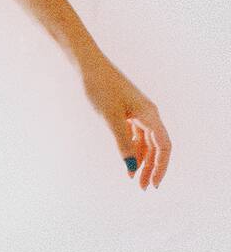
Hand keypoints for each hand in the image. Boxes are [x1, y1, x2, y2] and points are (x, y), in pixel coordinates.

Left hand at [81, 56, 170, 188]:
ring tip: (132, 177)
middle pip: (157, 146)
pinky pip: (135, 133)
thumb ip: (122, 143)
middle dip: (151, 167)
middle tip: (142, 187)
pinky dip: (132, 147)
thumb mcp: (110, 118)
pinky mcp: (126, 109)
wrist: (87, 64)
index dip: (161, 167)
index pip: (164, 146)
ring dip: (141, 159)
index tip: (153, 184)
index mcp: (150, 114)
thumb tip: (131, 167)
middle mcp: (148, 113)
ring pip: (145, 141)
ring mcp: (138, 111)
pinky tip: (126, 158)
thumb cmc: (99, 87)